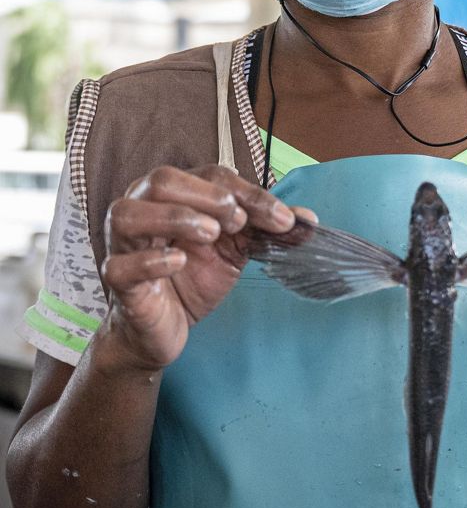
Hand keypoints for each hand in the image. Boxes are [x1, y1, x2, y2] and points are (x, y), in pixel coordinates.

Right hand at [101, 165, 314, 370]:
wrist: (165, 331)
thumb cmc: (193, 278)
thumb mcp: (234, 250)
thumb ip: (265, 230)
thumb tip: (309, 220)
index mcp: (173, 195)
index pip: (210, 175)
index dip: (248, 192)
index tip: (281, 218)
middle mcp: (142, 210)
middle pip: (162, 180)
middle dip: (207, 195)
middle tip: (238, 221)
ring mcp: (124, 245)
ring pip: (129, 213)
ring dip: (175, 216)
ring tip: (211, 234)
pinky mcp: (117, 281)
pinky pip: (120, 265)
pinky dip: (151, 260)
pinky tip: (178, 261)